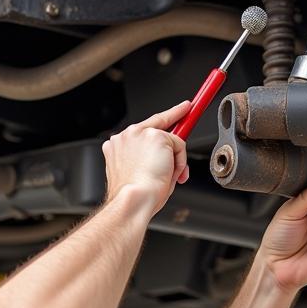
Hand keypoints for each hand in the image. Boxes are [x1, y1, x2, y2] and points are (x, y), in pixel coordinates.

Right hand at [103, 101, 191, 216]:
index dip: (161, 118)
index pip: (141, 130)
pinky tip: (170, 172)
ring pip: (169, 139)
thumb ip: (153, 162)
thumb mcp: (140, 176)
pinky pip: (179, 144)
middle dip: (175, 120)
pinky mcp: (156, 136)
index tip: (175, 109)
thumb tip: (173, 162)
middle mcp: (125, 137)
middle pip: (157, 123)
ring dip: (175, 157)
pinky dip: (180, 160)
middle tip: (189, 108)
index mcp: (117, 147)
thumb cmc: (135, 195)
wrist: (133, 199)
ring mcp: (139, 134)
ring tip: (168, 175)